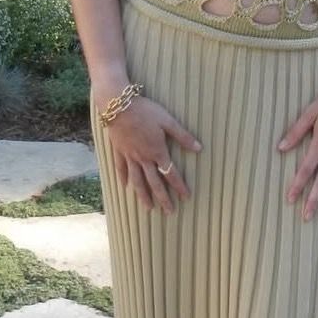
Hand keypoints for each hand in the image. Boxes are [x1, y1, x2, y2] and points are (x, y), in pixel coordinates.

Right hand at [104, 96, 202, 213]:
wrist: (118, 105)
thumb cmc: (145, 111)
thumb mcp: (167, 121)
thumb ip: (183, 136)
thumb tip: (199, 148)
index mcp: (157, 151)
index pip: (171, 173)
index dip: (179, 186)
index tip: (186, 198)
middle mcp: (143, 158)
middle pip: (154, 182)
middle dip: (163, 198)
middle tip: (169, 212)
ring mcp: (129, 156)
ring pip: (137, 180)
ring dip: (143, 195)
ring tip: (148, 208)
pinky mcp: (119, 151)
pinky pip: (121, 168)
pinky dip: (123, 178)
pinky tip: (125, 187)